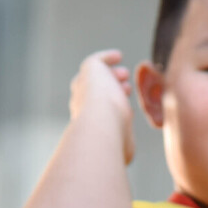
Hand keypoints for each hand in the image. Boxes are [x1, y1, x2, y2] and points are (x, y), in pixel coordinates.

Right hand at [71, 50, 134, 164]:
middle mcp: (81, 105)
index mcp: (85, 124)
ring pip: (94, 78)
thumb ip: (122, 143)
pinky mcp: (89, 70)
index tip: (126, 108)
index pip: (95, 112)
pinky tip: (118, 56)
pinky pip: (96, 61)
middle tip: (125, 88)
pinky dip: (106, 58)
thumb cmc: (111, 140)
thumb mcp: (121, 146)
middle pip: (92, 93)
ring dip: (110, 75)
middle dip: (109, 90)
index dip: (110, 107)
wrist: (100, 124)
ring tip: (125, 75)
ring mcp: (83, 86)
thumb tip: (126, 152)